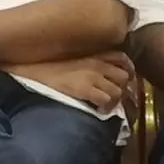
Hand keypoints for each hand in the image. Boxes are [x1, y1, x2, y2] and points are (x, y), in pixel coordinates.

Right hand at [11, 52, 133, 109]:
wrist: (34, 71)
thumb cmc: (49, 64)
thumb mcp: (73, 57)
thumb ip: (89, 60)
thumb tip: (103, 72)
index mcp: (93, 53)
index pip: (121, 57)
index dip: (128, 68)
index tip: (127, 77)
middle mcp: (96, 63)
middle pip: (124, 77)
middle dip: (123, 88)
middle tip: (116, 94)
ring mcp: (92, 76)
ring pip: (117, 91)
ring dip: (114, 100)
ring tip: (106, 104)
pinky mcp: (85, 89)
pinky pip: (106, 100)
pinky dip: (106, 107)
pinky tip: (99, 109)